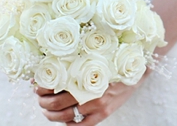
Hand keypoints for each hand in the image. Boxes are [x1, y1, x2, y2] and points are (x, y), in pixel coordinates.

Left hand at [35, 68, 151, 124]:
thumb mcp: (97, 56)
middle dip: (43, 102)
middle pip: (57, 102)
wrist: (139, 70)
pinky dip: (69, 124)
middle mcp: (91, 90)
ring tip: (47, 110)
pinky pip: (81, 125)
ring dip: (51, 114)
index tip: (37, 85)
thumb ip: (79, 60)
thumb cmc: (116, 61)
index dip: (43, 87)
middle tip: (40, 98)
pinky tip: (65, 119)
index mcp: (87, 73)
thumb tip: (52, 61)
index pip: (56, 84)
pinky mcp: (103, 114)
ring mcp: (97, 105)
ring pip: (65, 116)